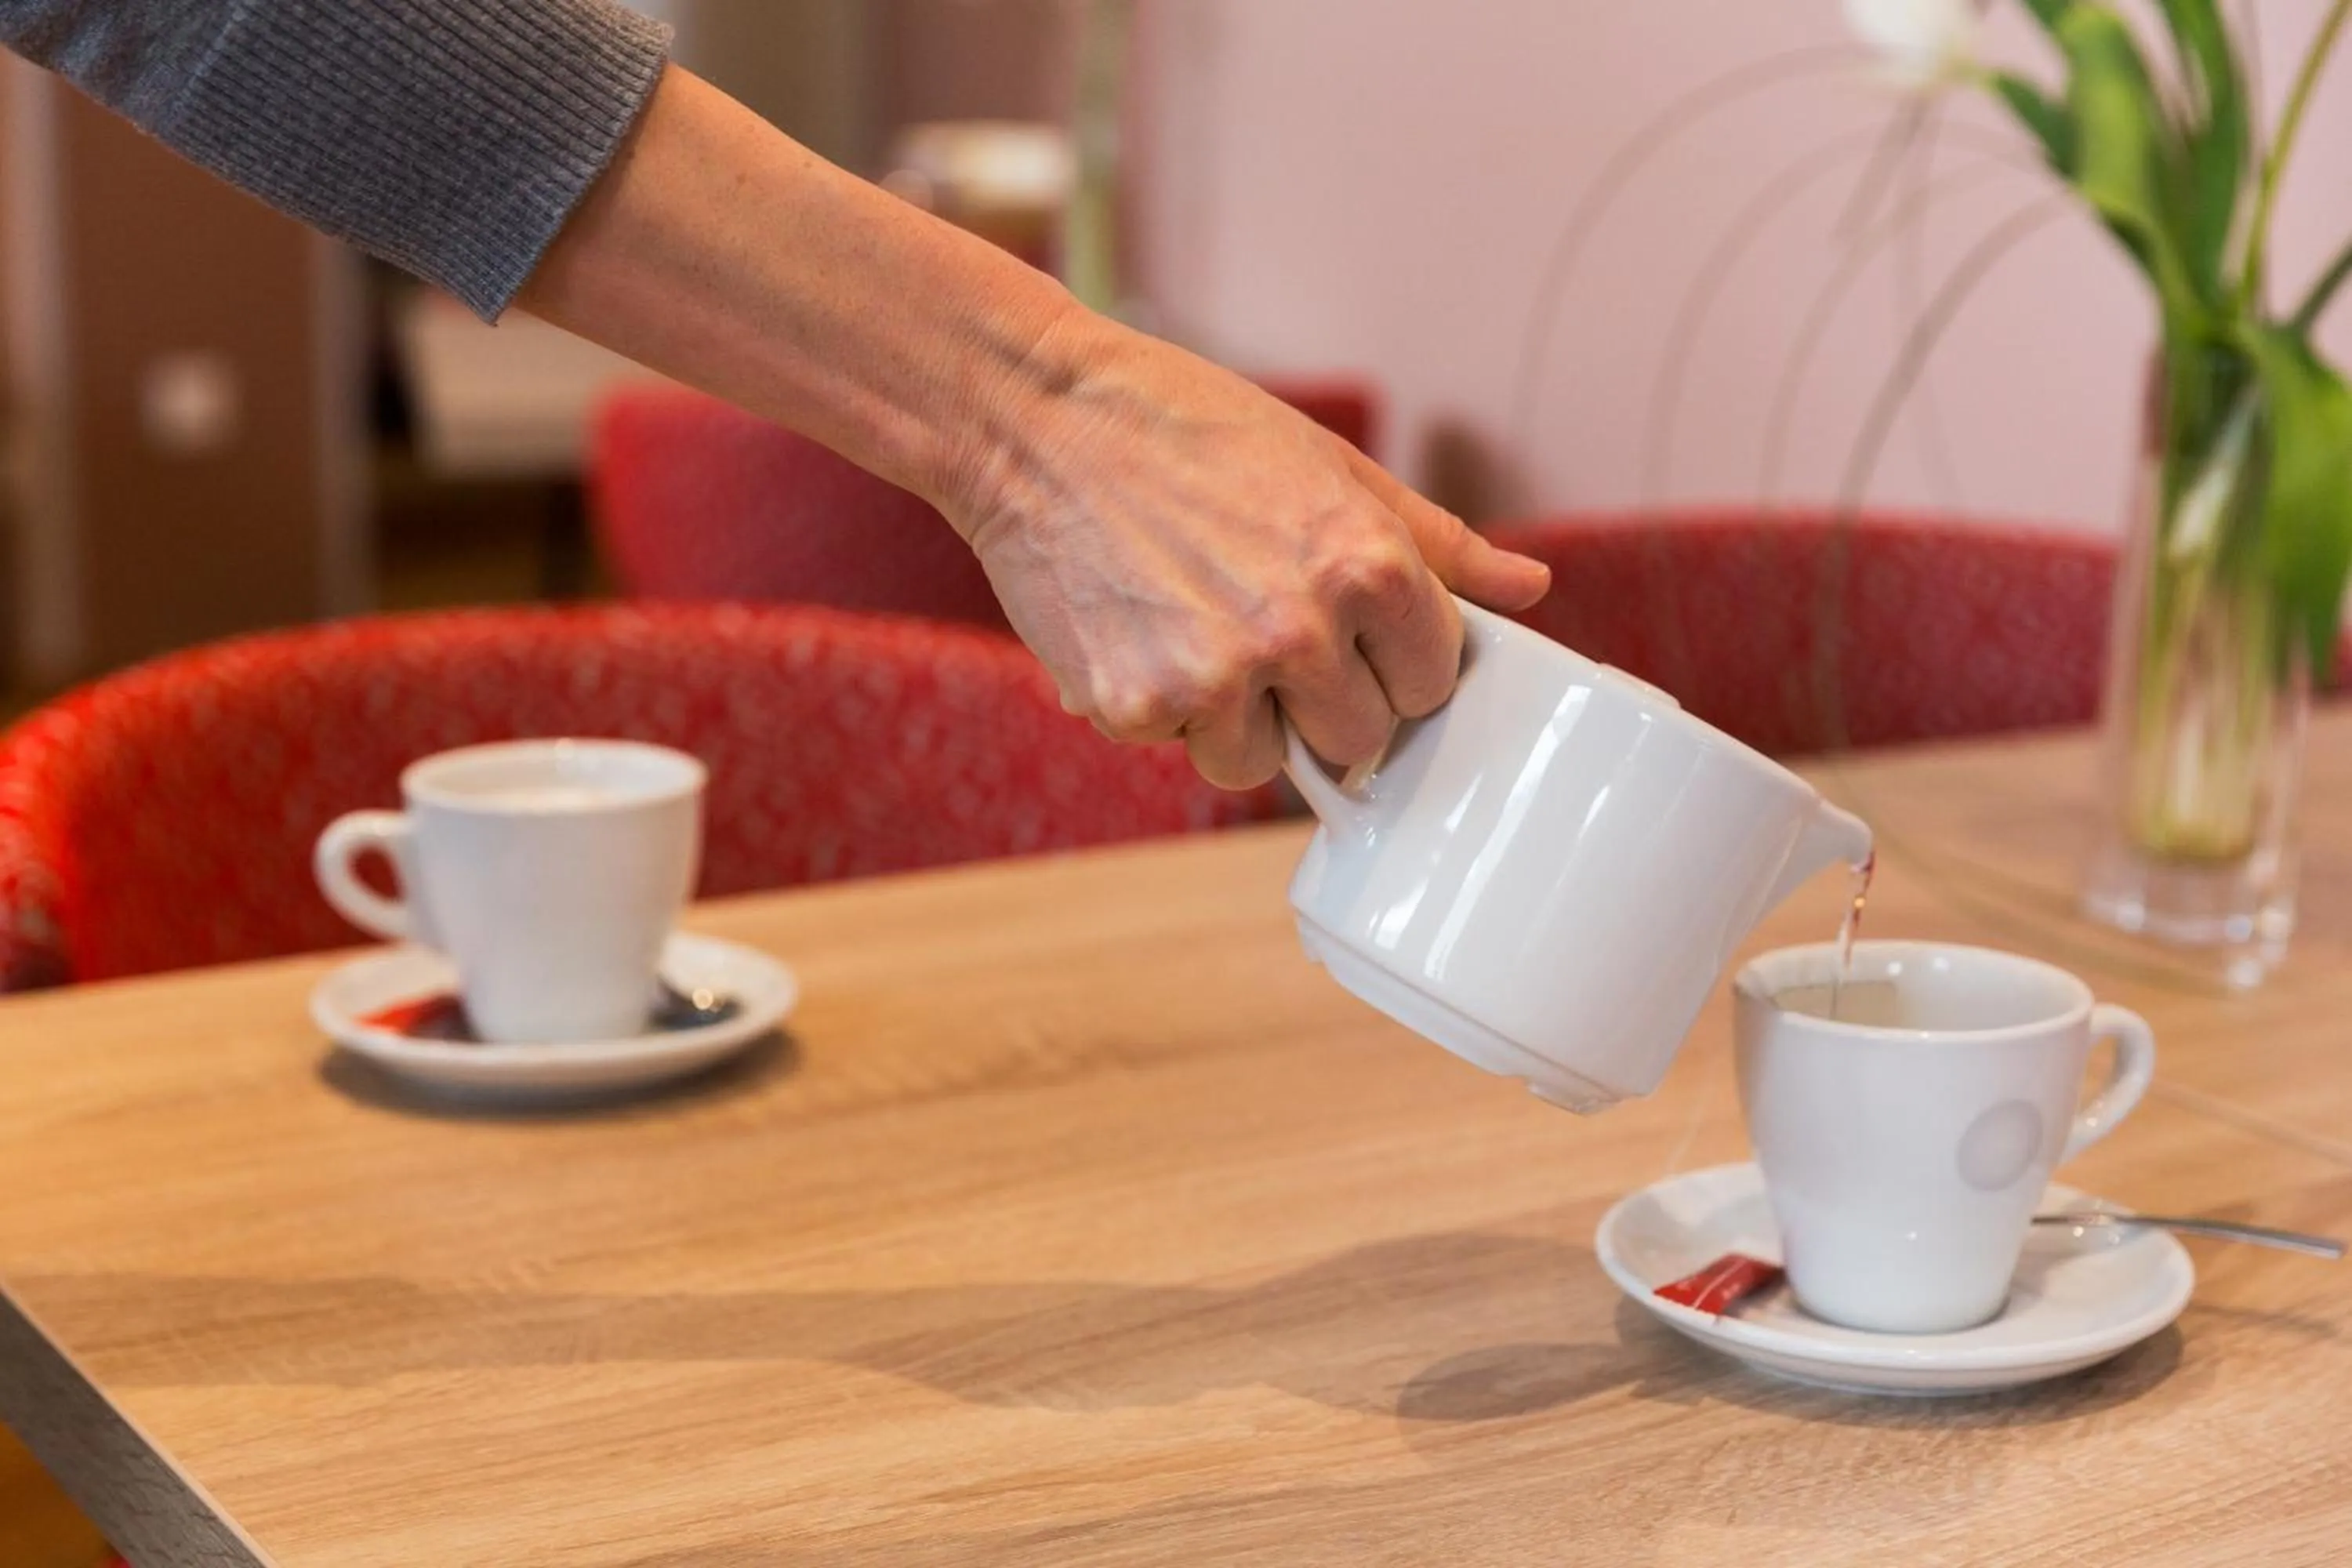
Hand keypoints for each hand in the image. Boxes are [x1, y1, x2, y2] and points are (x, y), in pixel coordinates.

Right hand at [945, 315, 1550, 789]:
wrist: (1036, 418)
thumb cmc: (1185, 426)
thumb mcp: (1329, 464)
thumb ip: (1434, 542)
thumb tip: (1528, 589)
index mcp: (1366, 564)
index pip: (1431, 682)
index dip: (1393, 661)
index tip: (1353, 632)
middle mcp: (1299, 630)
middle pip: (1357, 739)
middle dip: (1321, 700)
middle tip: (1264, 631)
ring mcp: (1216, 677)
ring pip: (1263, 762)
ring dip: (1237, 717)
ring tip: (1194, 624)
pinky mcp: (1136, 707)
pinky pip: (1180, 749)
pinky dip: (1161, 708)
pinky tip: (1140, 629)